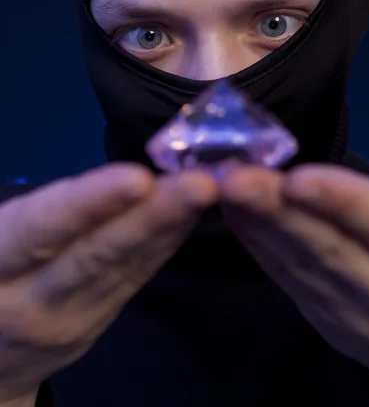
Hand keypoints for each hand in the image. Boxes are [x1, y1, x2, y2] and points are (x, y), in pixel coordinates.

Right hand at [0, 163, 216, 402]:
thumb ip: (30, 216)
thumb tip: (82, 179)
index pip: (42, 230)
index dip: (90, 205)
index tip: (139, 179)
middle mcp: (33, 300)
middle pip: (96, 255)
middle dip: (151, 218)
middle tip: (199, 184)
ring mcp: (71, 319)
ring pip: (124, 268)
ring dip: (168, 228)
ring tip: (204, 190)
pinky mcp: (98, 323)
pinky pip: (134, 279)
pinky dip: (163, 246)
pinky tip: (189, 217)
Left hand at [219, 164, 368, 375]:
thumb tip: (339, 178)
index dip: (344, 205)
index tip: (296, 180)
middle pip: (335, 253)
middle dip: (281, 214)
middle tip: (237, 180)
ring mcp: (363, 323)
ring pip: (306, 270)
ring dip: (263, 227)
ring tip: (228, 187)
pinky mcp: (335, 327)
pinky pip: (293, 284)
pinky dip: (264, 249)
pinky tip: (237, 218)